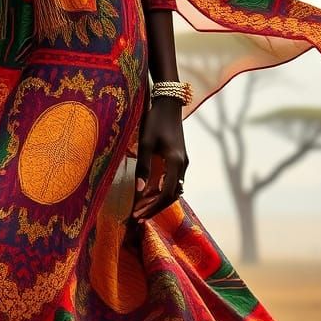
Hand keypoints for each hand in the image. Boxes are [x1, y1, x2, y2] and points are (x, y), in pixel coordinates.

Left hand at [130, 97, 187, 223]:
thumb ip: (143, 167)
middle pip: (171, 195)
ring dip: (158, 200)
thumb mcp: (146, 143)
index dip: (152, 207)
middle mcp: (183, 165)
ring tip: (141, 207)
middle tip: (137, 216)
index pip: (166, 194)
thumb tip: (140, 191)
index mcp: (175, 163)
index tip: (138, 215)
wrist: (168, 104)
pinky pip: (173, 181)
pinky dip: (162, 190)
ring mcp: (183, 162)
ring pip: (173, 189)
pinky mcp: (180, 158)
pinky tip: (150, 193)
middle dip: (154, 207)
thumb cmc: (155, 121)